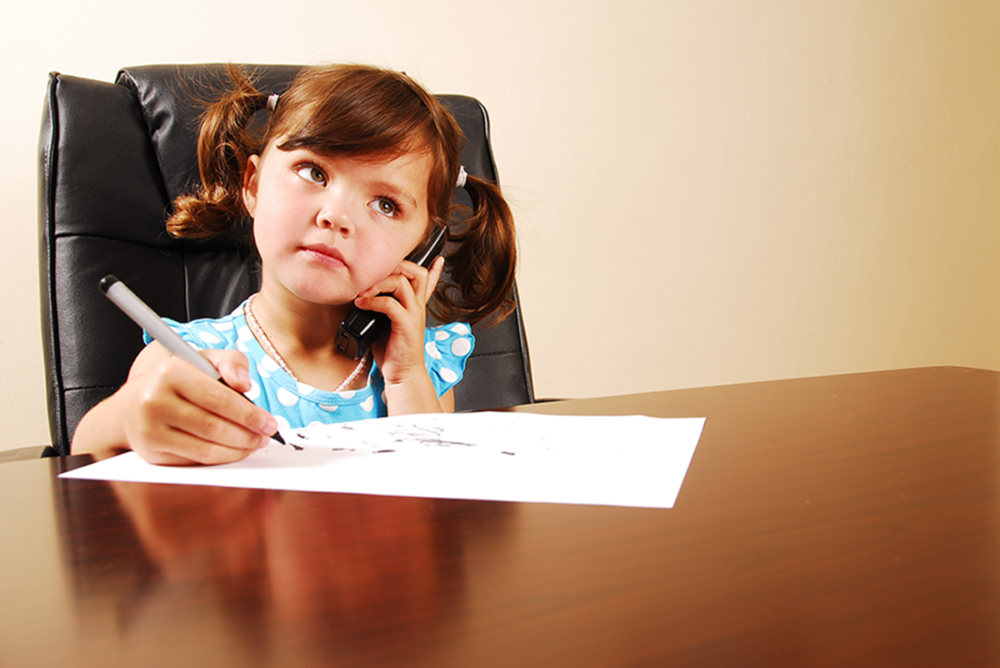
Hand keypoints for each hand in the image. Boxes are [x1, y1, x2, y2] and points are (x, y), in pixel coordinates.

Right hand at [98, 345, 277, 464]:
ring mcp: (149, 430)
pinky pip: (195, 461)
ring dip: (237, 450)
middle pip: (214, 427)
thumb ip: (231, 362)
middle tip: (264, 437)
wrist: (131, 406)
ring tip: (253, 444)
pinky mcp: (151, 453)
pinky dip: (219, 459)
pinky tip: (232, 451)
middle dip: (247, 435)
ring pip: (206, 449)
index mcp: (170, 372)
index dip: (249, 414)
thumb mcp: (203, 360)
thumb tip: (244, 384)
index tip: (269, 423)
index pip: (218, 399)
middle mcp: (154, 400)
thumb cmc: (176, 381)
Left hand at [352, 255, 444, 411]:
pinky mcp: (406, 324)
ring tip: (362, 292)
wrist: (402, 375)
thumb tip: (360, 296)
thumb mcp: (386, 325)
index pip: (428, 281)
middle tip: (373, 272)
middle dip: (394, 265)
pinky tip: (361, 304)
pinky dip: (373, 300)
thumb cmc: (392, 352)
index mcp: (415, 306)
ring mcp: (414, 315)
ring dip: (378, 282)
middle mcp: (417, 307)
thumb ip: (381, 309)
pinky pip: (390, 303)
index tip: (436, 258)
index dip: (433, 268)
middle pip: (416, 272)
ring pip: (402, 282)